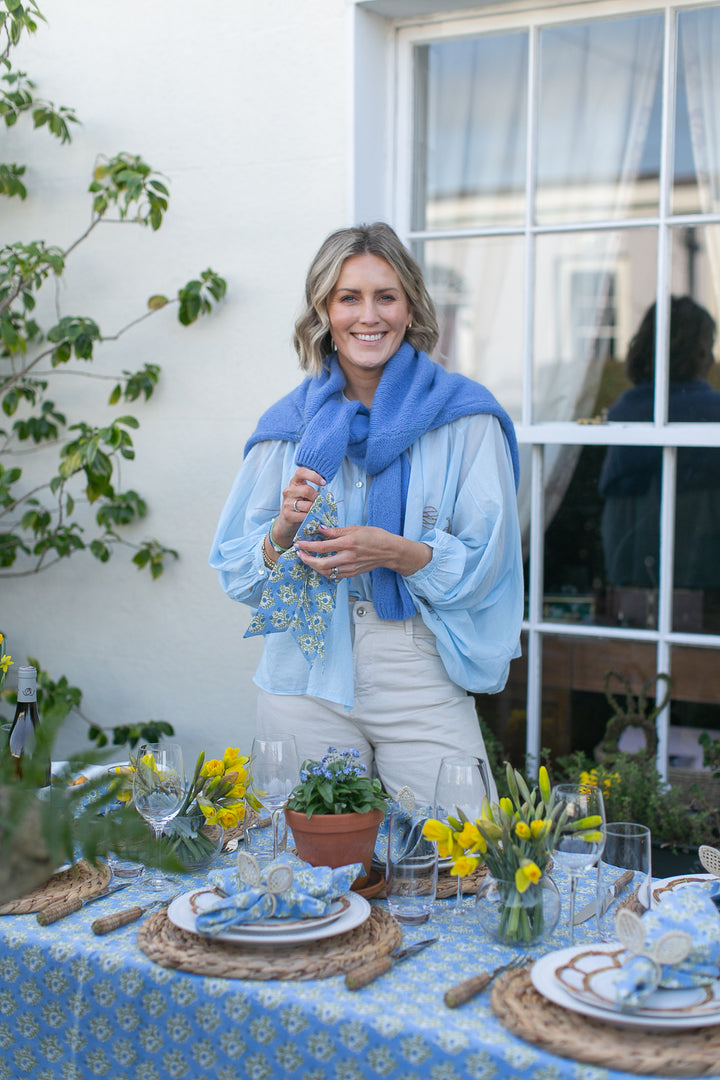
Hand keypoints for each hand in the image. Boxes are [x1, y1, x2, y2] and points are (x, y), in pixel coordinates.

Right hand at [271, 468, 324, 548]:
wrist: (287, 522)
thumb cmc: (301, 506)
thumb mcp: (308, 496)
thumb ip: (318, 493)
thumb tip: (329, 495)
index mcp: (295, 482)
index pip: (301, 472)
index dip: (313, 476)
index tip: (323, 483)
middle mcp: (289, 490)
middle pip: (307, 490)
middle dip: (317, 497)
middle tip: (320, 502)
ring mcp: (287, 503)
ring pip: (307, 505)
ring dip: (315, 509)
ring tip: (316, 511)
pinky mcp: (288, 514)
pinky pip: (305, 515)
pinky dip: (312, 517)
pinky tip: (312, 517)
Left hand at [294, 525, 430, 579]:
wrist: (390, 551)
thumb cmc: (375, 536)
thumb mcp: (355, 528)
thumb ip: (336, 530)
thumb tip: (320, 528)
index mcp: (348, 543)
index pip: (322, 547)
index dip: (308, 546)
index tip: (299, 543)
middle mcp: (348, 557)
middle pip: (321, 564)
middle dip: (307, 560)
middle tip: (299, 554)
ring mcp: (350, 567)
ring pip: (326, 572)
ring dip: (314, 566)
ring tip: (307, 558)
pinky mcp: (352, 573)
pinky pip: (334, 575)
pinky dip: (324, 571)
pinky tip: (320, 564)